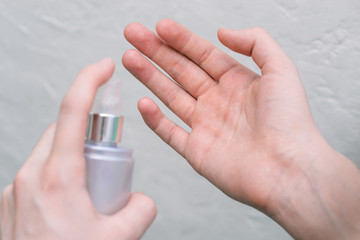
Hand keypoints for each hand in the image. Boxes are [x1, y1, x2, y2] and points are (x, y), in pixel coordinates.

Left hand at [0, 59, 156, 239]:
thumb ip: (141, 210)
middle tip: (107, 162)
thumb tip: (141, 200)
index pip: (74, 111)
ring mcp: (15, 191)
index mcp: (58, 178)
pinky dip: (59, 177)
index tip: (104, 67)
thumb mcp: (119, 238)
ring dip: (74, 158)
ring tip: (90, 193)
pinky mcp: (10, 203)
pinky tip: (70, 206)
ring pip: (50, 153)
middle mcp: (30, 177)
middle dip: (88, 134)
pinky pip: (38, 174)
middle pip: (63, 132)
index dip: (90, 81)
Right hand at [122, 19, 359, 238]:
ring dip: (149, 77)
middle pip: (181, 71)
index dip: (181, 39)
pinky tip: (143, 103)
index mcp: (237, 83)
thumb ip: (255, 42)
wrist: (287, 169)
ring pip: (171, 96)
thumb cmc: (289, 123)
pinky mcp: (197, 151)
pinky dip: (155, 119)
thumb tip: (222, 32)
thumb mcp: (280, 70)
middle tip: (134, 34)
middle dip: (156, 52)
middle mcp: (219, 102)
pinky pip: (170, 132)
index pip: (202, 55)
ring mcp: (206, 127)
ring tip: (129, 58)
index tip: (160, 27)